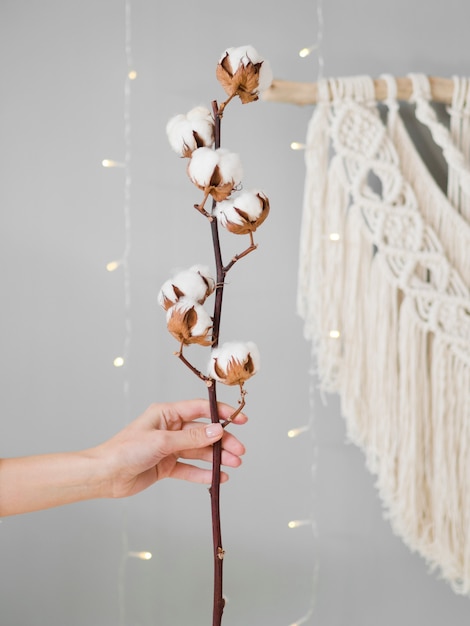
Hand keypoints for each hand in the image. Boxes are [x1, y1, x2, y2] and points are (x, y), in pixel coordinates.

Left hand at [97, 398, 247, 498]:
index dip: (221, 413)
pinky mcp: (166, 466)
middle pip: (203, 432)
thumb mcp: (161, 441)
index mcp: (166, 413)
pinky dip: (203, 473)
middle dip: (223, 441)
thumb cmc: (125, 450)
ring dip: (217, 457)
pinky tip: (218, 477)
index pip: (200, 409)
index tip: (240, 420)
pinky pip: (189, 468)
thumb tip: (217, 431)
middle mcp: (170, 428)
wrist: (105, 475)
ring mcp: (169, 448)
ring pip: (199, 451)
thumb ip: (190, 437)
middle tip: (240, 451)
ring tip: (234, 464)